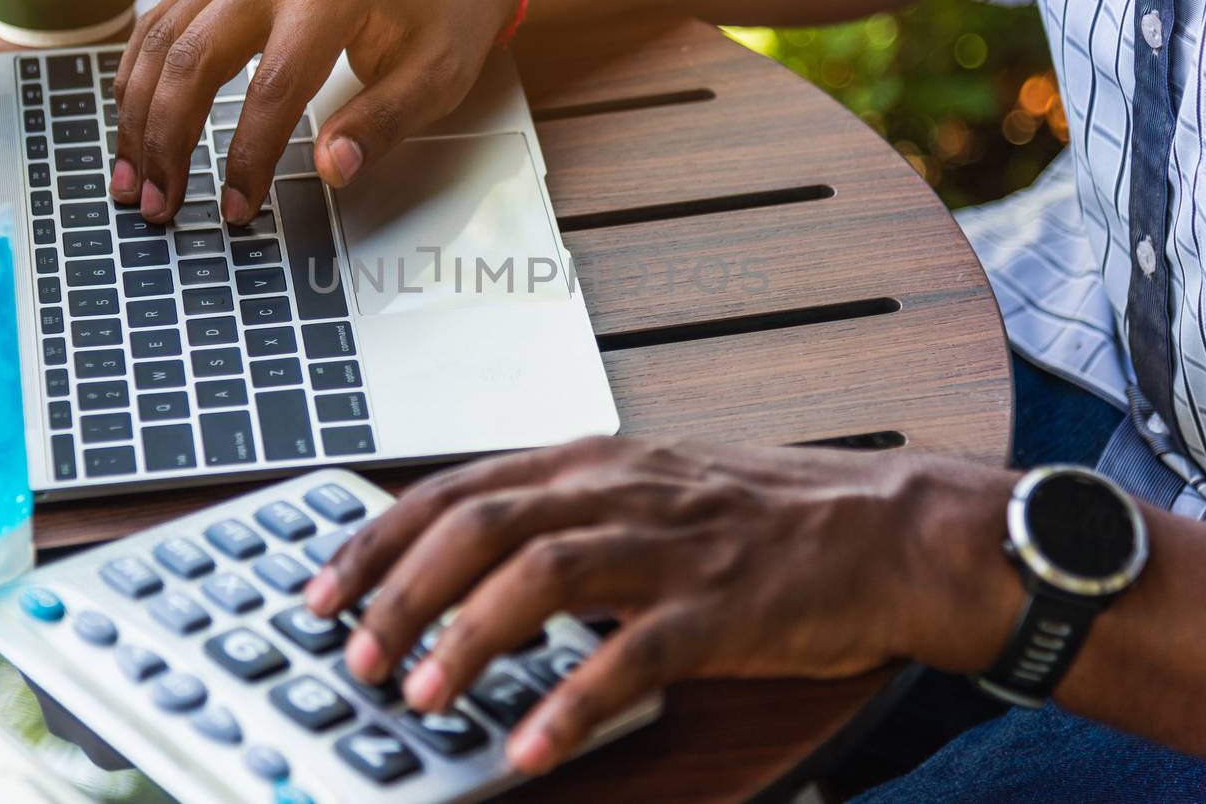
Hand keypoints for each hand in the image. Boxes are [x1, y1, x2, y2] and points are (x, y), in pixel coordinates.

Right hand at [109, 0, 520, 223]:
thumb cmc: (444, 14)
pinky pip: (165, 18)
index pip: (272, 88)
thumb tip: (331, 170)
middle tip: (157, 202)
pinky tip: (134, 118)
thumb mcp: (436, 77)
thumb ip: (381, 125)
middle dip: (166, 138)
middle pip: (194, 57)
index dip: (247, 156)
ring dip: (139, 111)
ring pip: (164, 37)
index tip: (236, 207)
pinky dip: (142, 72)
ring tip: (133, 176)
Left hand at [304, 437, 1016, 774]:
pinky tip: (531, 742)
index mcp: (592, 463)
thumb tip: (470, 569)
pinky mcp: (720, 607)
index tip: (319, 591)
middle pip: (481, 525)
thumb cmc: (763, 516)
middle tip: (351, 656)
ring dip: (467, 639)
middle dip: (400, 592)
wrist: (885, 527)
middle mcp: (618, 491)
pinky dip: (571, 700)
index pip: (457, 490)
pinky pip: (632, 655)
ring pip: (541, 577)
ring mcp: (669, 545)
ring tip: (419, 698)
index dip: (378, 540)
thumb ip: (564, 517)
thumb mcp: (648, 489)